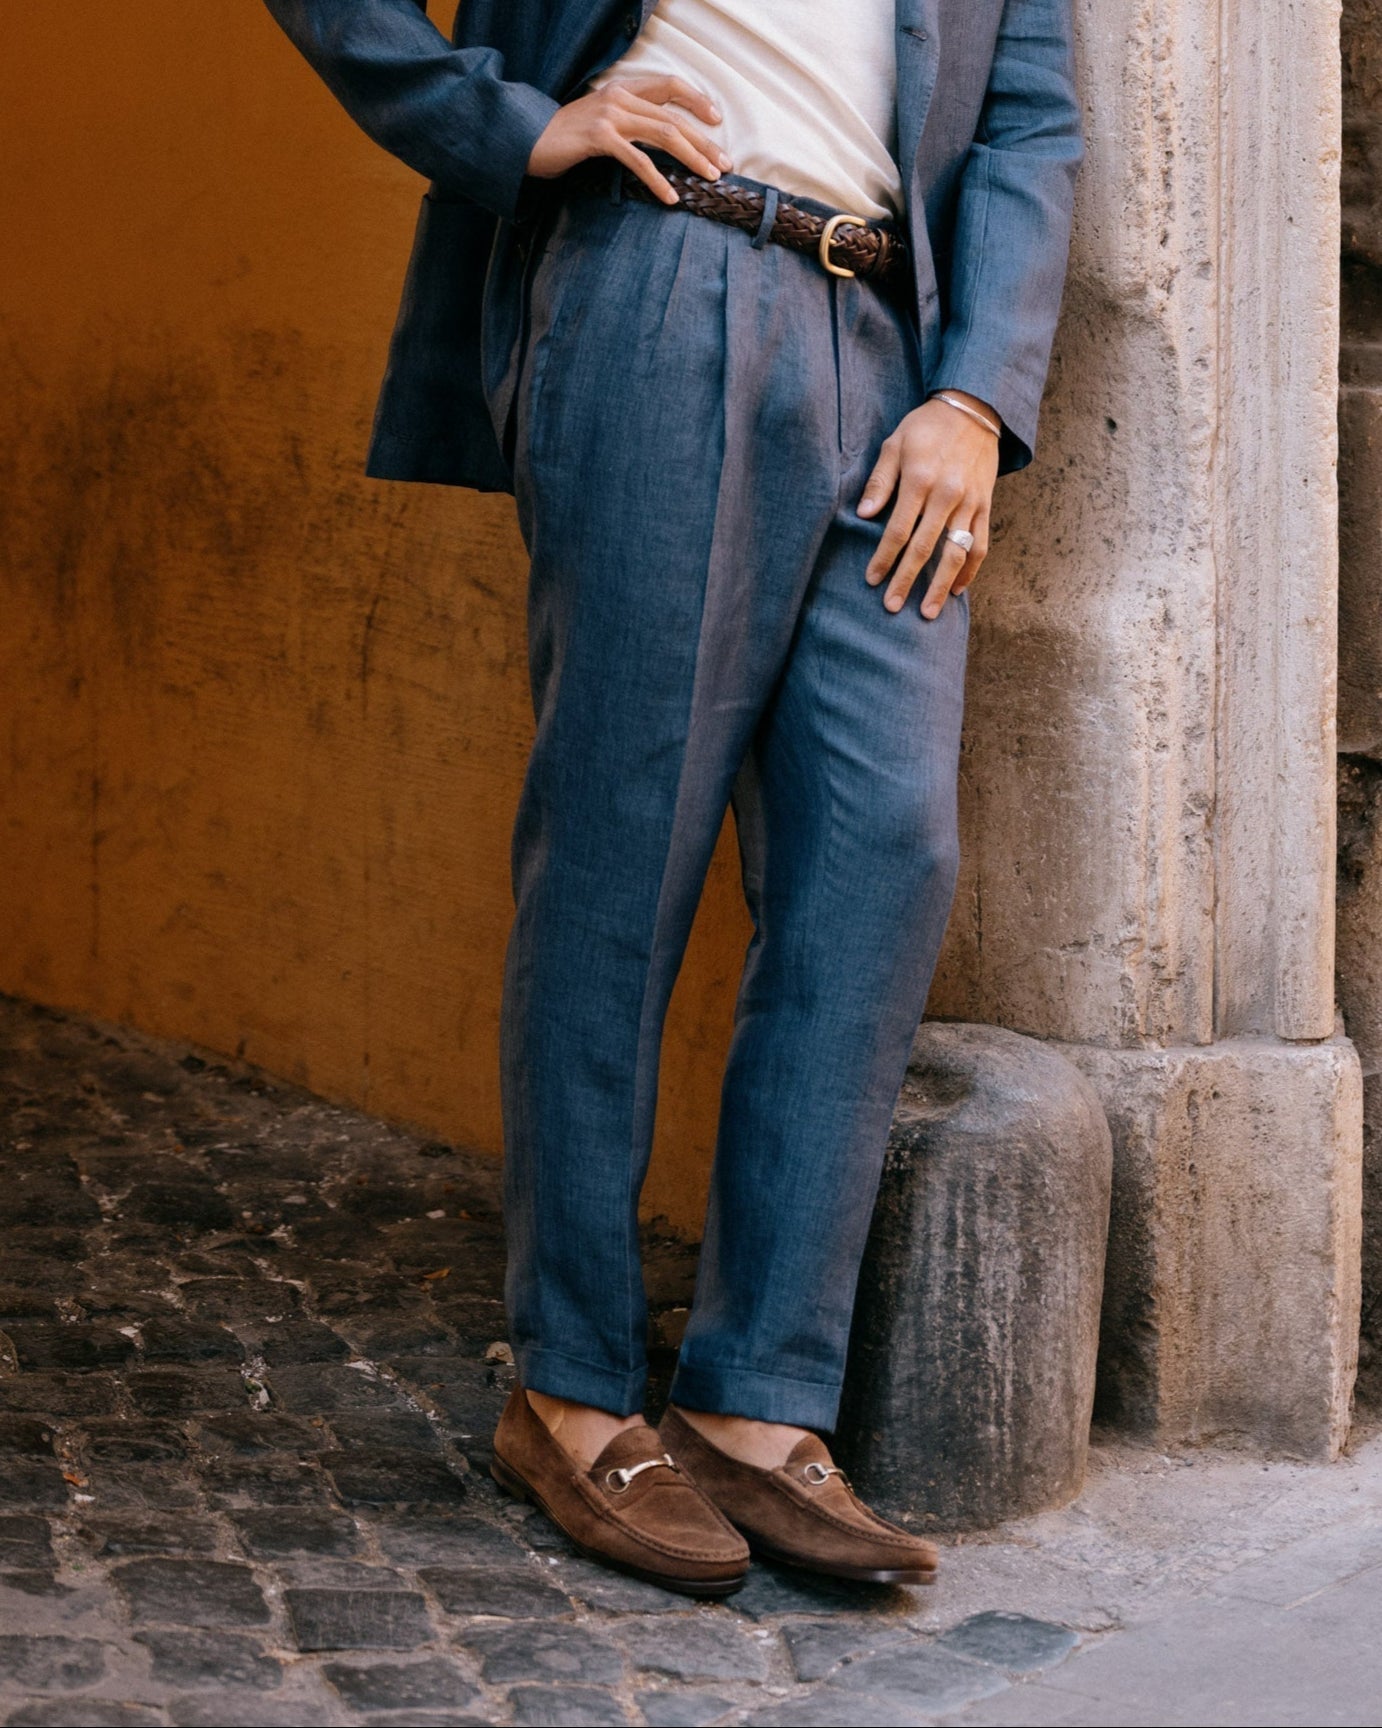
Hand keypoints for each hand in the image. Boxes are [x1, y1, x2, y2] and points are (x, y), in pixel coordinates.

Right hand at [527, 75, 730, 204]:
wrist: (528, 140)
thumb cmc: (566, 139)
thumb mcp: (601, 123)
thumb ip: (628, 123)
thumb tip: (658, 140)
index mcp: (623, 91)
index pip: (669, 86)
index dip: (696, 101)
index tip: (716, 121)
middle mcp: (620, 98)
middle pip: (674, 117)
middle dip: (704, 142)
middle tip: (725, 164)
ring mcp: (611, 116)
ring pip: (664, 134)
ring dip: (692, 158)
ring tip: (710, 178)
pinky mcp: (600, 138)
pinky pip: (638, 161)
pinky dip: (658, 181)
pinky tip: (671, 198)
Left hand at [858, 392, 999, 617]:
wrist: (974, 409)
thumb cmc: (926, 427)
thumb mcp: (895, 444)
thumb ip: (880, 481)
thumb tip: (863, 515)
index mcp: (920, 480)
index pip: (898, 530)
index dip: (884, 558)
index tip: (871, 580)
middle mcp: (947, 495)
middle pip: (924, 548)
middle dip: (906, 581)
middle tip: (891, 607)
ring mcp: (970, 503)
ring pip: (955, 554)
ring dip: (940, 586)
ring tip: (926, 612)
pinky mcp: (986, 506)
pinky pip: (980, 545)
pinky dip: (970, 570)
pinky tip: (956, 590)